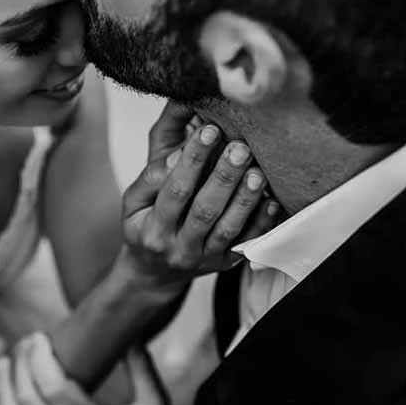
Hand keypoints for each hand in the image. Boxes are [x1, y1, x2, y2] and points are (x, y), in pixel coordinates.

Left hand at [0, 333, 163, 404]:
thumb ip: (141, 367)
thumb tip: (128, 332)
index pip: (55, 390)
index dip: (41, 359)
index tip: (40, 338)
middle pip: (29, 401)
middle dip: (21, 365)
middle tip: (25, 343)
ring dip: (3, 388)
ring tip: (4, 362)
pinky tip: (3, 394)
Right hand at [121, 101, 280, 286]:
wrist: (155, 272)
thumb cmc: (144, 227)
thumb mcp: (134, 203)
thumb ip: (152, 179)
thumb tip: (180, 153)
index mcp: (153, 230)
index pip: (175, 191)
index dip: (192, 161)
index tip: (209, 132)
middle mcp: (179, 247)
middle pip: (204, 210)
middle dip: (224, 177)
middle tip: (240, 148)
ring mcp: (205, 259)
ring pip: (228, 228)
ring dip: (245, 199)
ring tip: (257, 172)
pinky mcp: (225, 264)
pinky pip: (246, 244)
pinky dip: (261, 223)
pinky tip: (271, 201)